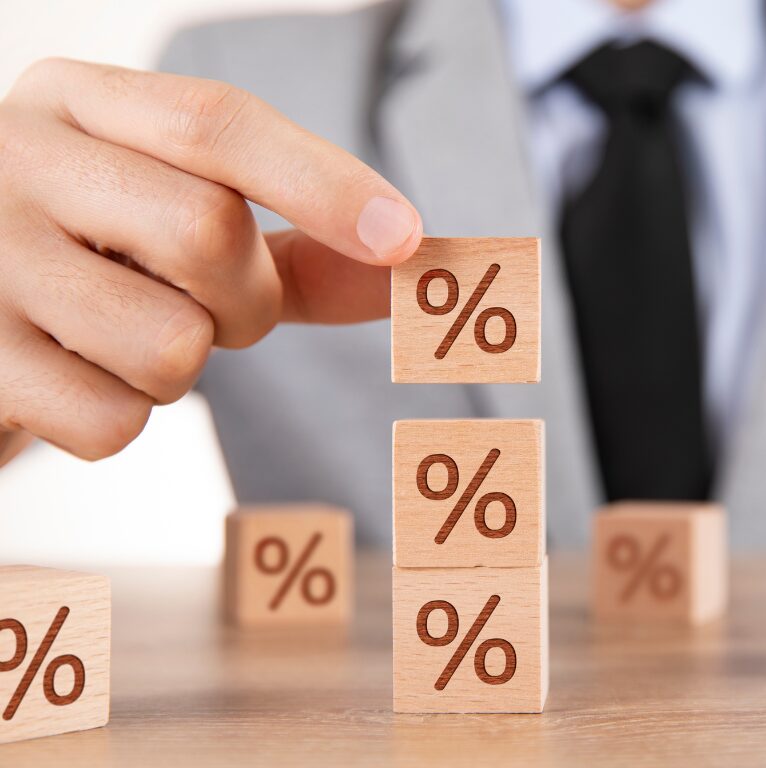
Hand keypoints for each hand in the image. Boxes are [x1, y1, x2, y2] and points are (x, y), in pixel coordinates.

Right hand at [0, 59, 421, 464]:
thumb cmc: (96, 264)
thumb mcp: (180, 227)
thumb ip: (296, 246)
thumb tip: (412, 268)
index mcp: (80, 104)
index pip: (216, 123)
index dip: (323, 183)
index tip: (403, 238)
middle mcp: (16, 158)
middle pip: (208, 233)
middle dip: (245, 302)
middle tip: (209, 310)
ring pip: (171, 345)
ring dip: (179, 368)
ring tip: (119, 338)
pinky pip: (113, 423)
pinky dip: (121, 418)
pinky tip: (74, 380)